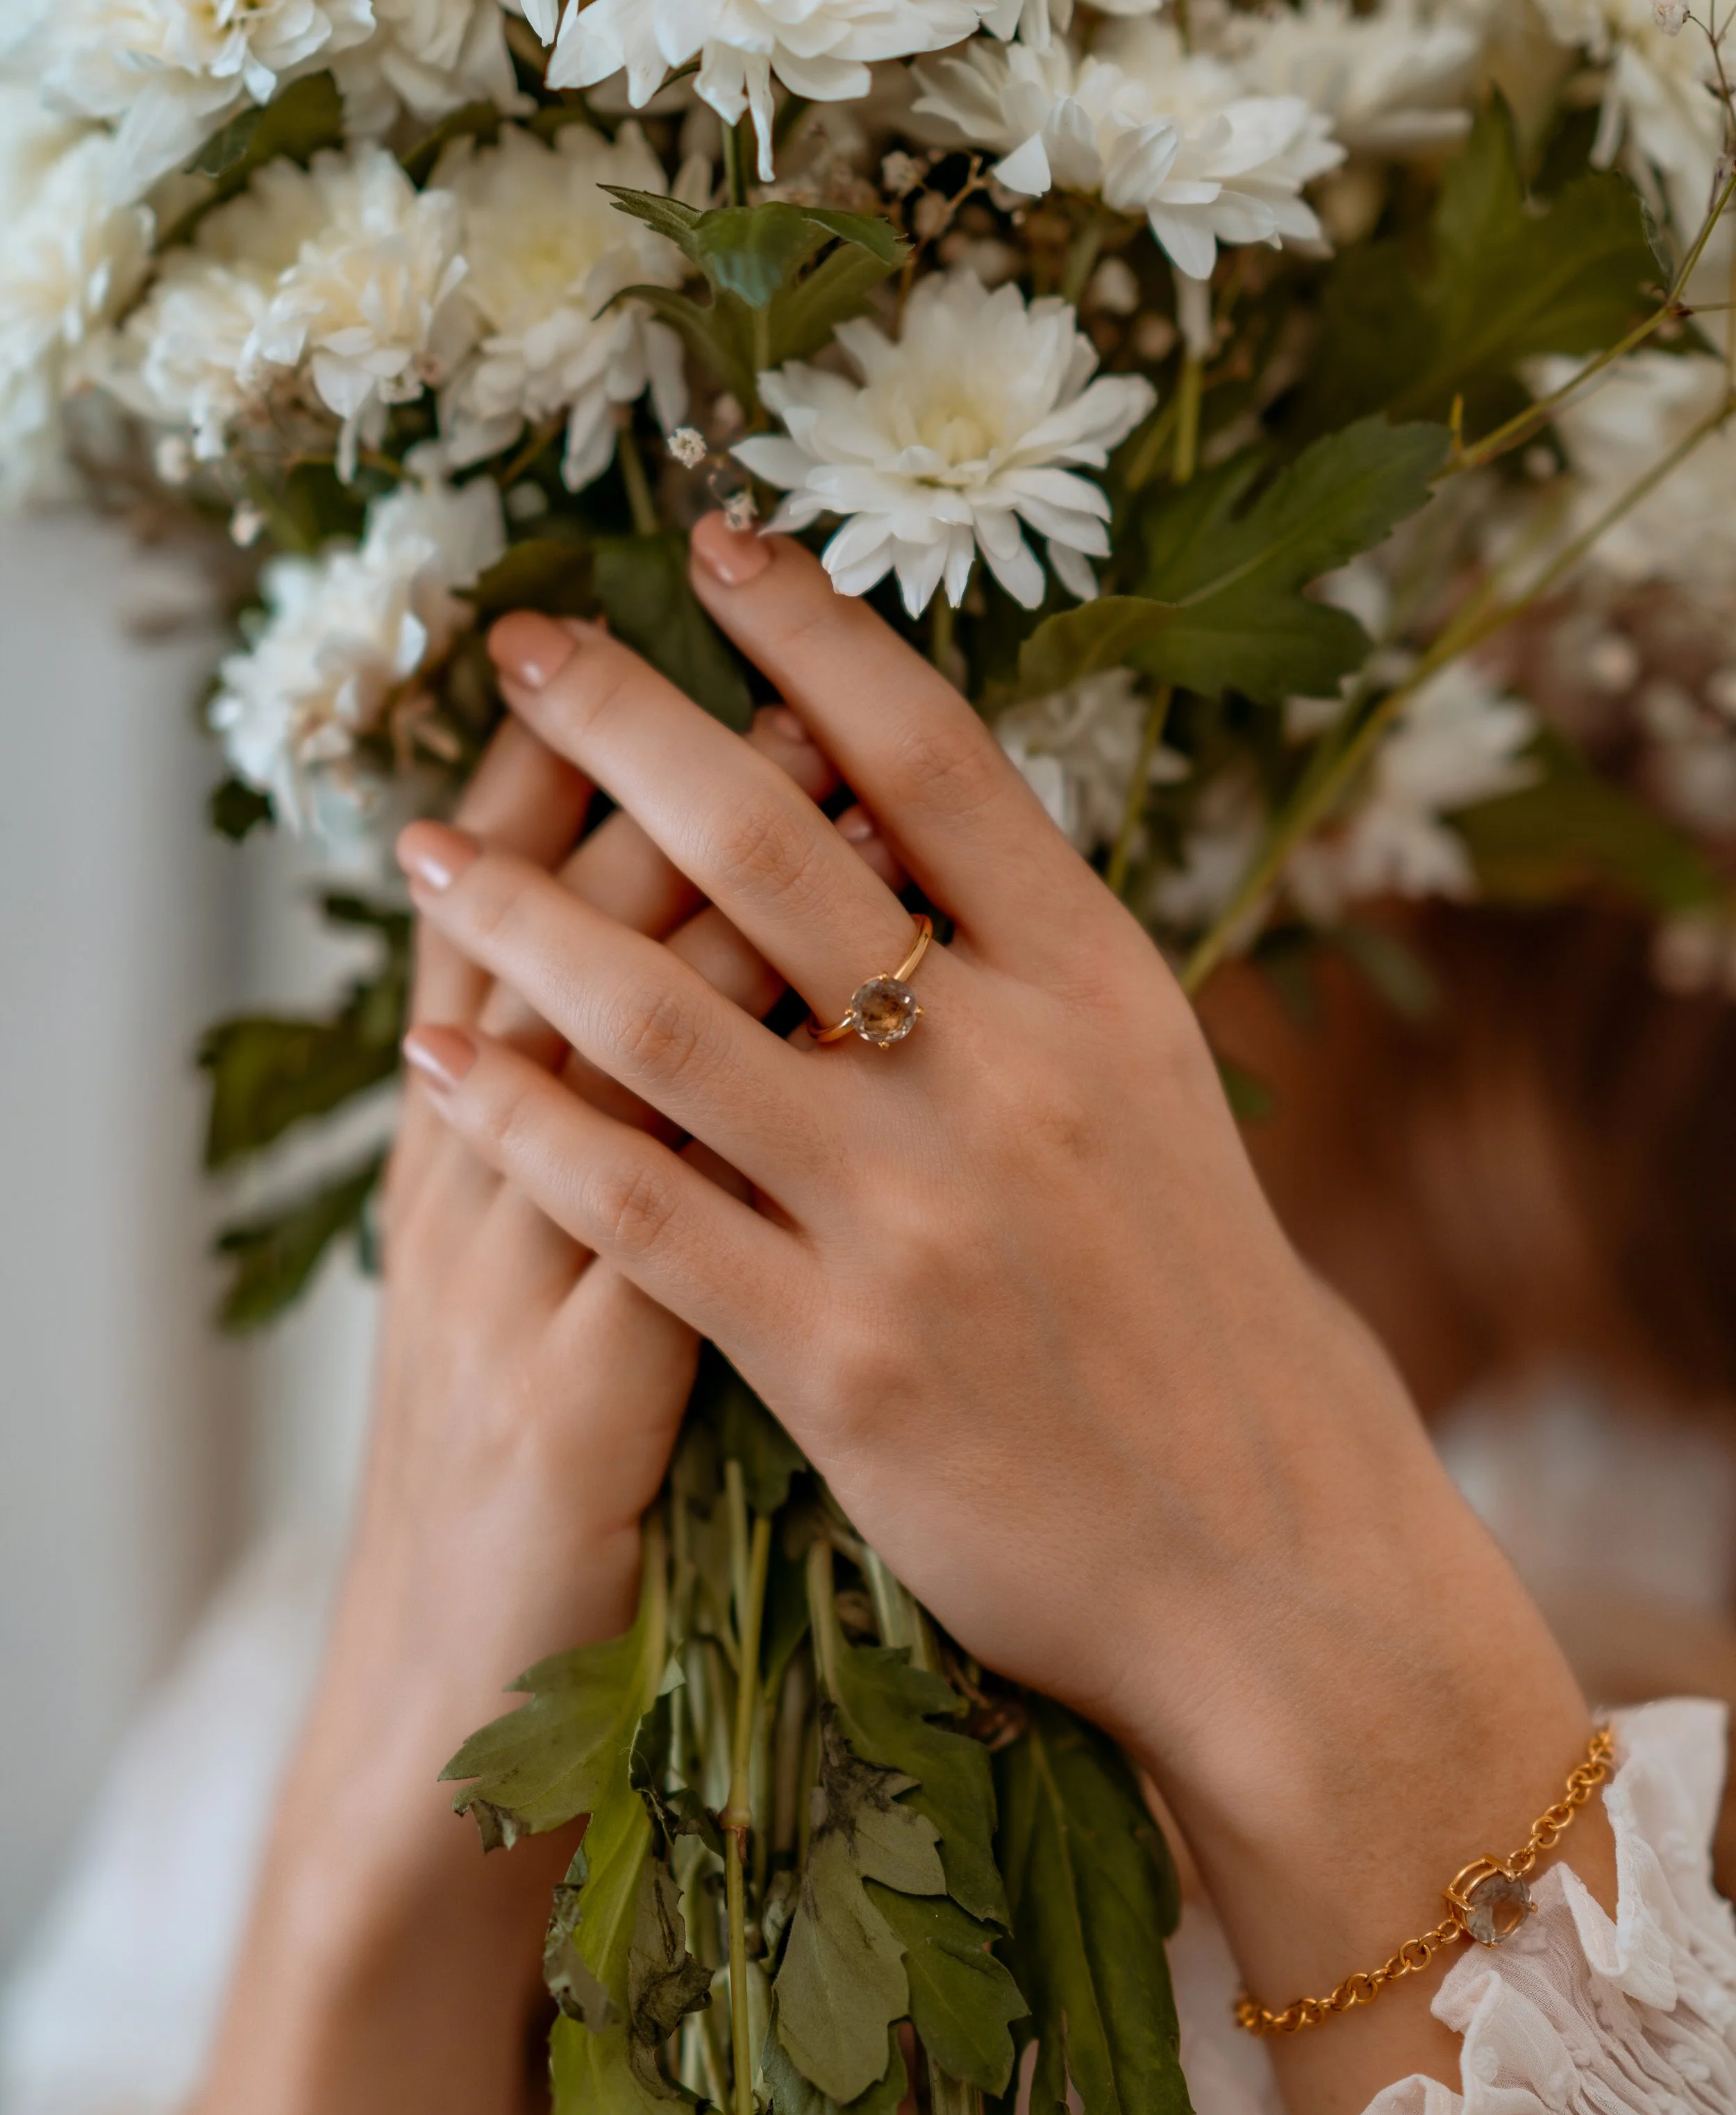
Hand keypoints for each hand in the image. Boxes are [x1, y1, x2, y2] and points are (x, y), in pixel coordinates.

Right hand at [189, 697, 864, 2114]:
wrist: (435, 1746)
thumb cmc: (531, 1516)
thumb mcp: (550, 1314)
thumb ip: (612, 1173)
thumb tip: (708, 1032)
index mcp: (471, 1178)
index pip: (503, 930)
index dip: (574, 782)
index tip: (674, 645)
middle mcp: (470, 1211)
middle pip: (538, 951)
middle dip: (638, 789)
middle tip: (743, 646)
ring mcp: (508, 1310)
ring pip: (585, 1064)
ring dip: (684, 914)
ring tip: (785, 776)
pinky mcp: (569, 1426)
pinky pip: (642, 1237)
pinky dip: (713, 1123)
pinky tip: (798, 1040)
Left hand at [399, 516, 1608, 2114]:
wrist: (1266, 1553)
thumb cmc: (1201, 1320)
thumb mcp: (1158, 1104)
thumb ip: (1035, 974)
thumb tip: (901, 844)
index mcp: (1102, 990)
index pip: (933, 756)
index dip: (808, 629)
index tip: (707, 541)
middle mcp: (1007, 1073)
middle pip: (769, 844)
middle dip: (620, 722)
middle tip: (516, 647)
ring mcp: (915, 1215)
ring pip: (665, 1018)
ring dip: (521, 916)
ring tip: (424, 852)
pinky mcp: (838, 1358)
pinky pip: (637, 1208)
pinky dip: (521, 1121)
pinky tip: (437, 1065)